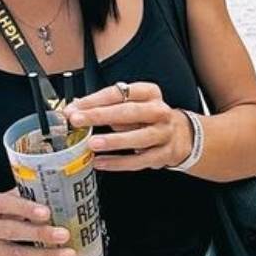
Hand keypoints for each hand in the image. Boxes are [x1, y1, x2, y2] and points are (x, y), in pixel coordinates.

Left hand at [65, 81, 191, 171]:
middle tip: (78, 120)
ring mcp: (163, 133)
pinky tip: (101, 162)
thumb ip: (107, 106)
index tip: (75, 107)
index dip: (94, 100)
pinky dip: (118, 163)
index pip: (119, 93)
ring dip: (113, 141)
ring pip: (137, 137)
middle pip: (129, 112)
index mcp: (149, 93)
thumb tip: (77, 108)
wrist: (181, 135)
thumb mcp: (132, 104)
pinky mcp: (164, 154)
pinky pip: (139, 160)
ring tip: (92, 143)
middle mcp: (159, 111)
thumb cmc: (148, 117)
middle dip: (100, 116)